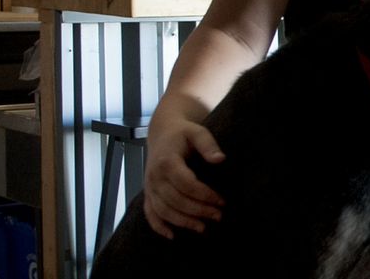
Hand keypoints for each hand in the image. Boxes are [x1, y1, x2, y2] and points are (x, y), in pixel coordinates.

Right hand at [142, 115, 225, 238]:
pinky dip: (159, 226)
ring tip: (203, 228)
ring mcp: (149, 186)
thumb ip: (208, 144)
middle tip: (218, 216)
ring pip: (163, 210)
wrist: (162, 132)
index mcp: (167, 161)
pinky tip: (172, 236)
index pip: (186, 184)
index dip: (204, 195)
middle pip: (175, 200)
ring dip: (183, 222)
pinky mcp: (148, 193)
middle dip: (198, 211)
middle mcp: (155, 176)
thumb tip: (220, 159)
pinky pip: (150, 213)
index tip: (222, 201)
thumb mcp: (197, 132)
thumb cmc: (183, 133)